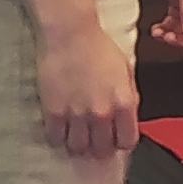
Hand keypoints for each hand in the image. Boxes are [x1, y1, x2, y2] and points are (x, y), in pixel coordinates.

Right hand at [34, 11, 140, 157]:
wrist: (70, 33)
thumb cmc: (98, 47)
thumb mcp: (125, 70)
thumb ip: (129, 97)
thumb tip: (128, 119)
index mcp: (124, 103)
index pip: (127, 142)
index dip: (120, 141)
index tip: (114, 137)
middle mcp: (102, 113)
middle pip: (102, 150)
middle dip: (99, 146)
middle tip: (93, 137)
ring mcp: (77, 114)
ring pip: (78, 149)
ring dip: (78, 144)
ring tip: (75, 134)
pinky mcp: (54, 112)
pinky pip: (55, 139)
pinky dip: (57, 137)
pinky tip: (59, 128)